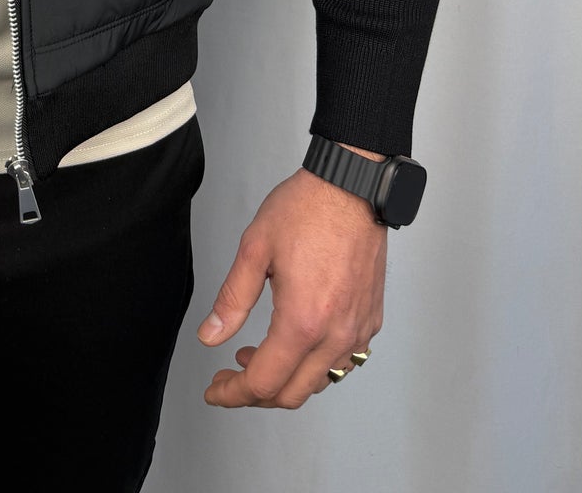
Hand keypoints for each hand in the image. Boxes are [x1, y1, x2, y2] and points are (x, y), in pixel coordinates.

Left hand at [196, 149, 386, 408]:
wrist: (351, 186)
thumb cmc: (305, 210)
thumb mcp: (254, 250)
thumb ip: (232, 300)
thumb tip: (210, 336)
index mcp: (303, 322)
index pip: (263, 383)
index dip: (233, 393)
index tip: (215, 390)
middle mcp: (336, 335)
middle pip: (292, 394)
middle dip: (255, 393)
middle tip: (229, 375)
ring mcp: (358, 331)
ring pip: (319, 382)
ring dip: (286, 378)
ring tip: (257, 353)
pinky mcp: (371, 320)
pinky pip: (343, 362)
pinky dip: (314, 364)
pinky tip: (295, 340)